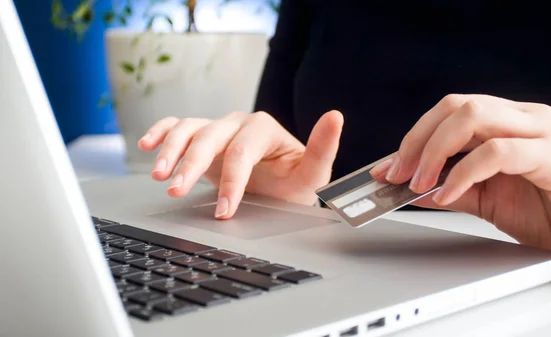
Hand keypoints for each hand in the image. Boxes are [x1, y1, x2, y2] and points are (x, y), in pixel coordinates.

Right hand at [138, 110, 343, 219]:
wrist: (278, 190)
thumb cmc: (294, 184)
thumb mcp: (313, 173)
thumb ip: (323, 147)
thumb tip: (335, 116)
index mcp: (265, 128)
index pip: (241, 151)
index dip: (231, 181)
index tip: (223, 209)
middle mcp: (239, 123)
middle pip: (209, 138)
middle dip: (191, 165)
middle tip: (176, 190)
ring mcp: (218, 127)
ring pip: (188, 129)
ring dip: (170, 151)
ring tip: (160, 176)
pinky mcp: (202, 135)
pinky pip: (177, 126)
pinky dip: (160, 133)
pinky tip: (147, 147)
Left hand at [371, 94, 550, 270]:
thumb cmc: (549, 213)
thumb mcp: (485, 199)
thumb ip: (449, 188)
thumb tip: (407, 186)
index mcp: (507, 122)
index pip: (450, 111)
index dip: (413, 136)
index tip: (386, 166)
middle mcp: (523, 118)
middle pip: (456, 106)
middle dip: (417, 140)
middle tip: (397, 174)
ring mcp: (541, 132)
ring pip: (474, 117)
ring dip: (435, 151)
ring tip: (419, 183)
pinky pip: (497, 152)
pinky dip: (464, 172)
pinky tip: (448, 193)